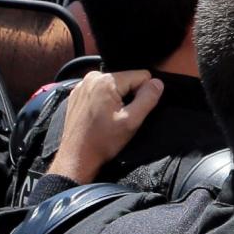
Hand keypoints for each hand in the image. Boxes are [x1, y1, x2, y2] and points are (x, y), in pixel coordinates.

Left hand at [47, 69, 161, 184]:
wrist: (77, 157)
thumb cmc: (103, 141)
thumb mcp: (131, 121)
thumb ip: (148, 99)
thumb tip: (158, 83)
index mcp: (106, 80)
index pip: (141, 76)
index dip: (143, 94)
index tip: (133, 112)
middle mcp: (92, 77)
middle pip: (126, 79)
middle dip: (129, 96)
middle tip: (121, 117)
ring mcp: (82, 85)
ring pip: (114, 85)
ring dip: (116, 98)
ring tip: (110, 118)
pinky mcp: (76, 94)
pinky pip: (100, 90)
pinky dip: (103, 100)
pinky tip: (99, 116)